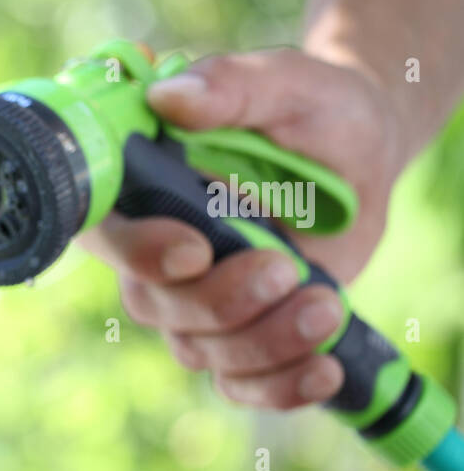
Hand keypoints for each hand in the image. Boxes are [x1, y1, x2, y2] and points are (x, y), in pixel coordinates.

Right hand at [78, 48, 407, 409]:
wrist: (361, 153)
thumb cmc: (311, 110)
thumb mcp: (283, 82)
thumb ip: (229, 85)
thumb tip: (170, 95)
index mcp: (140, 192)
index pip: (109, 236)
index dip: (140, 253)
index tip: (195, 250)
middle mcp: (152, 257)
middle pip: (158, 306)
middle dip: (223, 300)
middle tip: (286, 268)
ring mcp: (193, 306)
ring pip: (204, 351)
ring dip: (266, 341)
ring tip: (327, 306)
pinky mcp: (239, 339)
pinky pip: (241, 385)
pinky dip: (282, 388)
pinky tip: (324, 368)